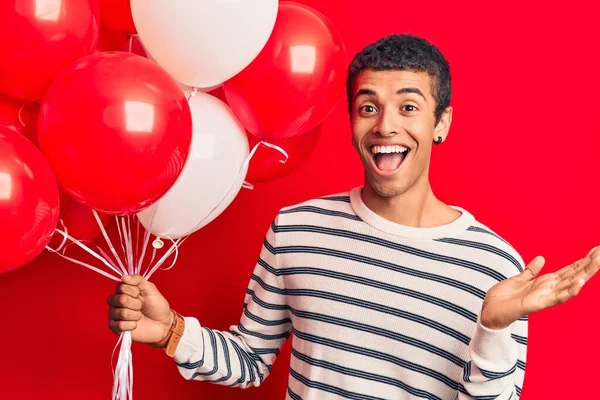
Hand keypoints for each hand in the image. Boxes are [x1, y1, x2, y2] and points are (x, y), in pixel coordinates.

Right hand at [107, 275, 172, 343]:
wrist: (162, 323)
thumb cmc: (156, 305)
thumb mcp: (150, 289)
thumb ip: (138, 280)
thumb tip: (123, 276)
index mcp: (123, 291)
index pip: (121, 287)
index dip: (134, 291)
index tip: (140, 294)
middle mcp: (115, 302)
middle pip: (121, 300)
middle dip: (136, 304)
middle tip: (141, 306)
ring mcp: (114, 315)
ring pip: (122, 313)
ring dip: (135, 315)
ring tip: (139, 315)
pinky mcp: (115, 328)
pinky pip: (120, 326)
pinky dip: (132, 325)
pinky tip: (135, 324)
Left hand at [481, 246, 599, 329]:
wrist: (490, 312)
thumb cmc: (504, 298)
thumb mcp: (519, 279)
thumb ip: (532, 270)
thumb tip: (542, 258)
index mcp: (546, 282)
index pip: (569, 270)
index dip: (583, 260)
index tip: (596, 250)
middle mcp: (549, 289)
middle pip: (574, 274)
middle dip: (589, 264)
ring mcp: (546, 297)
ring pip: (571, 284)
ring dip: (585, 274)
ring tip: (598, 262)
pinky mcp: (538, 304)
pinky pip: (557, 298)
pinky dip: (569, 290)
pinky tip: (580, 282)